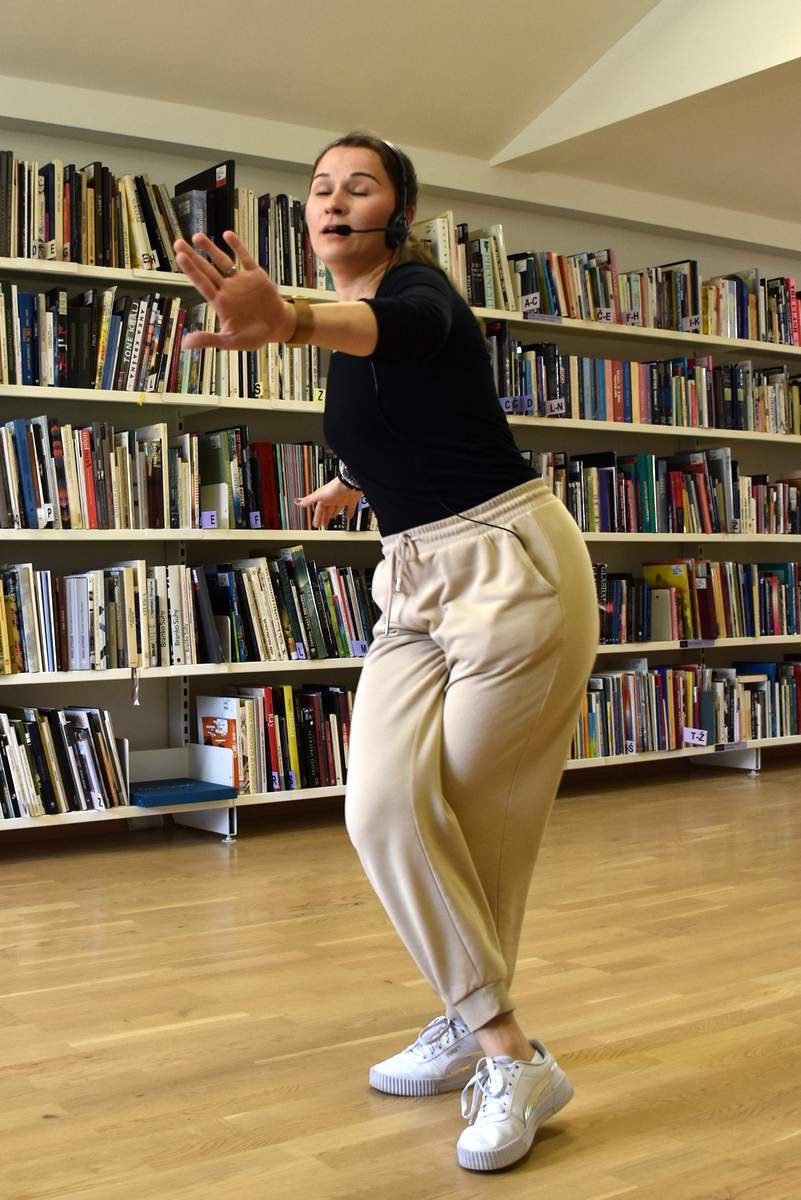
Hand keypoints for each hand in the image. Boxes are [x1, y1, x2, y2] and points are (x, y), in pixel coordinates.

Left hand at [173, 230, 295, 350]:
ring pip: (222, 261)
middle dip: (193, 256)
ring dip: (210, 249)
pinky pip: (245, 258)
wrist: (277, 327)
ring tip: (196, 236)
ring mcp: (241, 281)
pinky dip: (237, 247)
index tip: (180, 256)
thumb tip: (185, 344)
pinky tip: (227, 235)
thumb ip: (209, 340)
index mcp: (220, 303)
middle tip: (178, 242)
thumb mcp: (230, 341)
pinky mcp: (256, 275)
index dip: (191, 270)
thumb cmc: (253, 336)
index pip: (202, 283)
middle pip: (207, 269)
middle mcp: (227, 289)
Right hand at [294, 477, 362, 528]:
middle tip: (323, 524)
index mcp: (324, 498)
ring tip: (332, 519)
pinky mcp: (351, 500)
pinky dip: (349, 513)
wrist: (349, 484)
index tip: (315, 524)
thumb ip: (308, 500)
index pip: (319, 510)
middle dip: (324, 517)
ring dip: (334, 514)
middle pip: (327, 510)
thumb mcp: (318, 496)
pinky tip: (348, 516)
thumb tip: (296, 501)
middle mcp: (332, 499)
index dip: (317, 517)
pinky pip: (349, 508)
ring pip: (337, 509)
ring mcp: (342, 499)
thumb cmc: (334, 488)